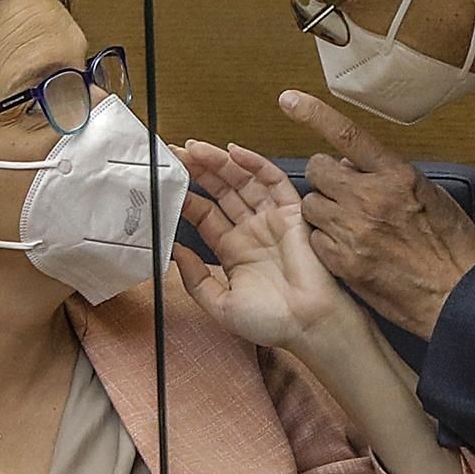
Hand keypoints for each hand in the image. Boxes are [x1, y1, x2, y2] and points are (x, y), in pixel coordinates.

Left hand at [172, 138, 358, 350]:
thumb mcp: (220, 305)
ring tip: (196, 149)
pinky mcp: (293, 214)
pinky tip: (234, 152)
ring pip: (242, 181)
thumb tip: (175, 251)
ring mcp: (272, 219)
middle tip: (177, 152)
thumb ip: (195, 279)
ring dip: (220, 163)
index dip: (186, 196)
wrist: (308, 325)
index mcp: (233, 250)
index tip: (166, 182)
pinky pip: (273, 182)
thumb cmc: (271, 321)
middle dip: (200, 171)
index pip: (205, 214)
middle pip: (221, 191)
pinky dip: (256, 165)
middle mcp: (251, 230)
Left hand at [279, 90, 474, 338]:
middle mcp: (370, 198)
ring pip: (311, 206)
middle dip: (325, 179)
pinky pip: (315, 239)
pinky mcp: (343, 261)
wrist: (457, 295)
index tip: (290, 100)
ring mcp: (353, 230)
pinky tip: (349, 250)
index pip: (348, 135)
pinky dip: (326, 242)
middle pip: (318, 171)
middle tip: (343, 193)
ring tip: (350, 226)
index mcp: (397, 176)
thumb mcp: (432, 197)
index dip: (314, 114)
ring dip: (324, 211)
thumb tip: (355, 166)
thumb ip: (391, 177)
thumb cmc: (452, 249)